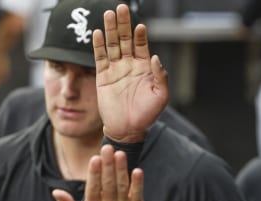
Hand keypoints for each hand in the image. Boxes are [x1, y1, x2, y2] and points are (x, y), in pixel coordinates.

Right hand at [52, 145, 142, 200]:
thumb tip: (56, 191)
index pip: (93, 189)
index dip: (94, 173)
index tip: (95, 158)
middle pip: (109, 184)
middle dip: (108, 165)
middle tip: (108, 148)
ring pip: (123, 186)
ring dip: (122, 169)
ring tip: (120, 154)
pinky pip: (137, 195)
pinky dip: (138, 183)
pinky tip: (137, 170)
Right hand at [93, 4, 168, 142]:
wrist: (128, 129)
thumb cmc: (147, 115)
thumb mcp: (161, 97)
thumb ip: (161, 77)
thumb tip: (156, 57)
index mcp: (144, 68)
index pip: (141, 45)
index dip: (140, 35)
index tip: (140, 26)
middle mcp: (129, 65)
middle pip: (125, 39)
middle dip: (123, 24)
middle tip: (121, 8)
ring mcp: (115, 69)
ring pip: (112, 44)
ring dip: (111, 29)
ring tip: (109, 14)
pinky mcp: (103, 76)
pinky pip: (100, 57)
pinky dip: (99, 45)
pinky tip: (99, 33)